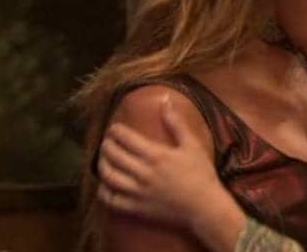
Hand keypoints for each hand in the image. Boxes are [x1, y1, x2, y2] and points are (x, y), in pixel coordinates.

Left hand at [97, 106, 244, 249]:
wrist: (205, 206)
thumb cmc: (201, 174)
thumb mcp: (192, 144)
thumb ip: (176, 123)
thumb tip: (165, 100)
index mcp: (155, 154)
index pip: (125, 138)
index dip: (116, 130)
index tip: (114, 128)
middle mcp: (142, 172)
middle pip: (113, 155)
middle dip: (106, 144)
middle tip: (107, 141)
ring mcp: (137, 191)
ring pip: (108, 176)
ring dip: (102, 164)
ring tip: (104, 159)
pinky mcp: (136, 207)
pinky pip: (111, 200)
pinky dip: (103, 190)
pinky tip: (105, 184)